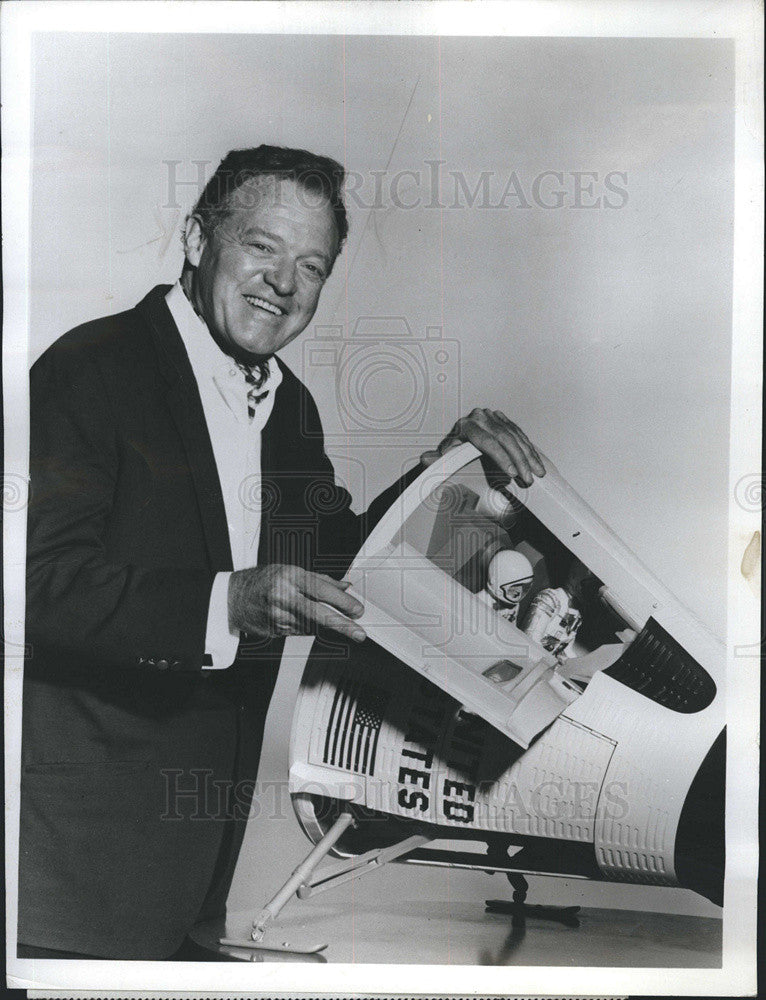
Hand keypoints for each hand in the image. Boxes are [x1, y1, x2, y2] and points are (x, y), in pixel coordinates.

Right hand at [228, 564, 365, 642]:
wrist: (234, 597)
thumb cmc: (263, 581)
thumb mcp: (291, 571)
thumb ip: (320, 579)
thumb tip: (345, 587)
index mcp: (290, 576)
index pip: (321, 589)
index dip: (342, 601)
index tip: (357, 609)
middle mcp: (284, 596)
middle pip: (318, 613)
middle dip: (342, 625)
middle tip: (359, 633)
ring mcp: (278, 615)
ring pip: (312, 626)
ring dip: (329, 627)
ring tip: (343, 626)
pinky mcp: (276, 630)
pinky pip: (303, 631)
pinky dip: (313, 628)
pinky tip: (315, 623)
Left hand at [420, 408, 545, 486]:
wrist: (458, 439)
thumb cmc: (453, 450)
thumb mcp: (446, 455)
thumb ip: (438, 460)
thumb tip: (427, 459)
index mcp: (467, 425)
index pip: (488, 442)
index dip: (501, 458)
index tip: (511, 472)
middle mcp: (482, 418)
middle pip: (506, 439)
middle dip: (519, 460)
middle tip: (527, 478)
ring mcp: (494, 418)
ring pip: (516, 437)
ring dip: (529, 456)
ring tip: (537, 473)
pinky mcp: (504, 421)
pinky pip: (520, 435)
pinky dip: (530, 450)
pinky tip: (536, 462)